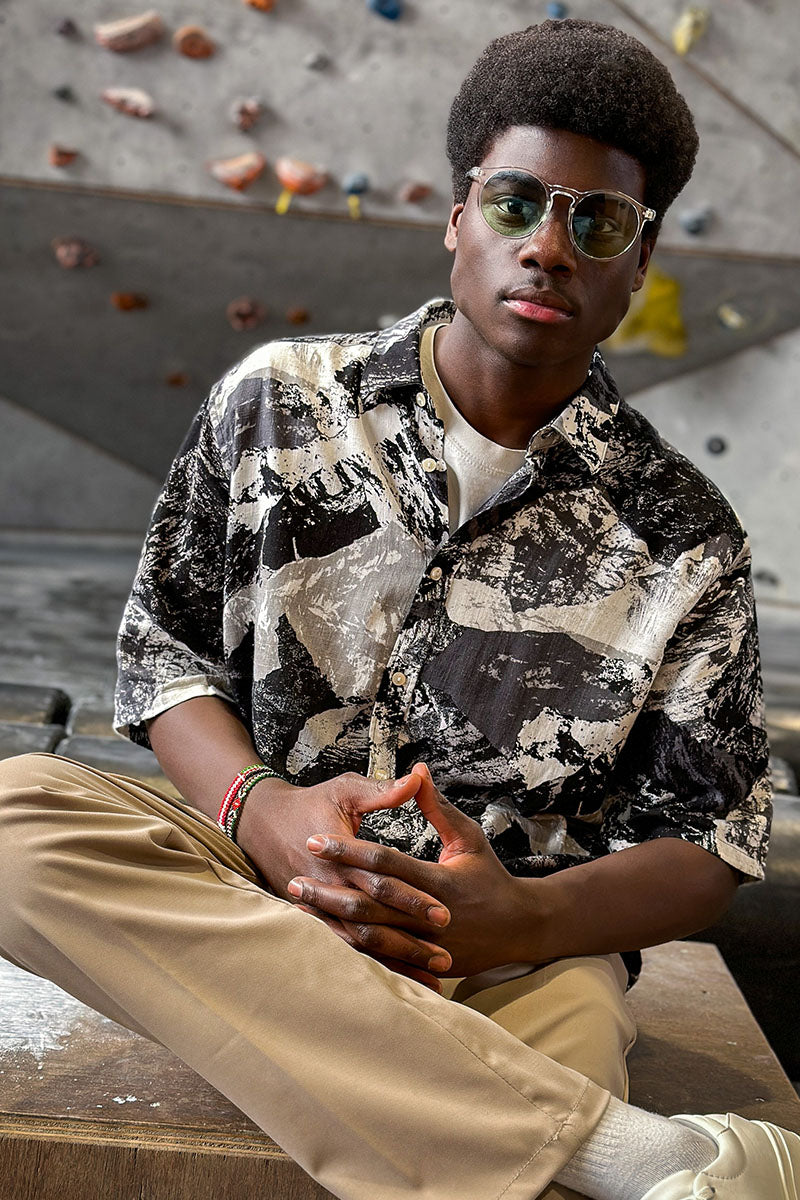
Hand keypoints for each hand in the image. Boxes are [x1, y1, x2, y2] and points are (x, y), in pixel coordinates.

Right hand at [236, 770, 452, 991]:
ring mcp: (321, 907)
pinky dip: (374, 965)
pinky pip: (347, 948)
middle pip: (374, 920)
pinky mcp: (316, 918)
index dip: (413, 898)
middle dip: (410, 940)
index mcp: (341, 857)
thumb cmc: (308, 803)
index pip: (382, 882)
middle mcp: (330, 887)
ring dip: (395, 961)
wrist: (261, 822)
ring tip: (431, 977)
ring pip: (361, 942)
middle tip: (444, 955)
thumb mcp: (345, 790)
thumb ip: (383, 790)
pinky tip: (400, 980)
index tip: (445, 912)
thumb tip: (418, 778)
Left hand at [292, 763, 533, 977]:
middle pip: (368, 903)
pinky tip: (323, 933)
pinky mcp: (420, 962)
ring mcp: (424, 944)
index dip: (348, 850)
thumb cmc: (491, 876)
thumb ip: (437, 807)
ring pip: (368, 934)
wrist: (519, 928)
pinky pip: (378, 956)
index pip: (384, 862)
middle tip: (292, 879)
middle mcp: (428, 915)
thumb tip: (416, 771)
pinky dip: (348, 944)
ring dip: (331, 919)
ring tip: (299, 906)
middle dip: (327, 892)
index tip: (315, 839)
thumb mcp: (469, 836)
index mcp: (439, 881)